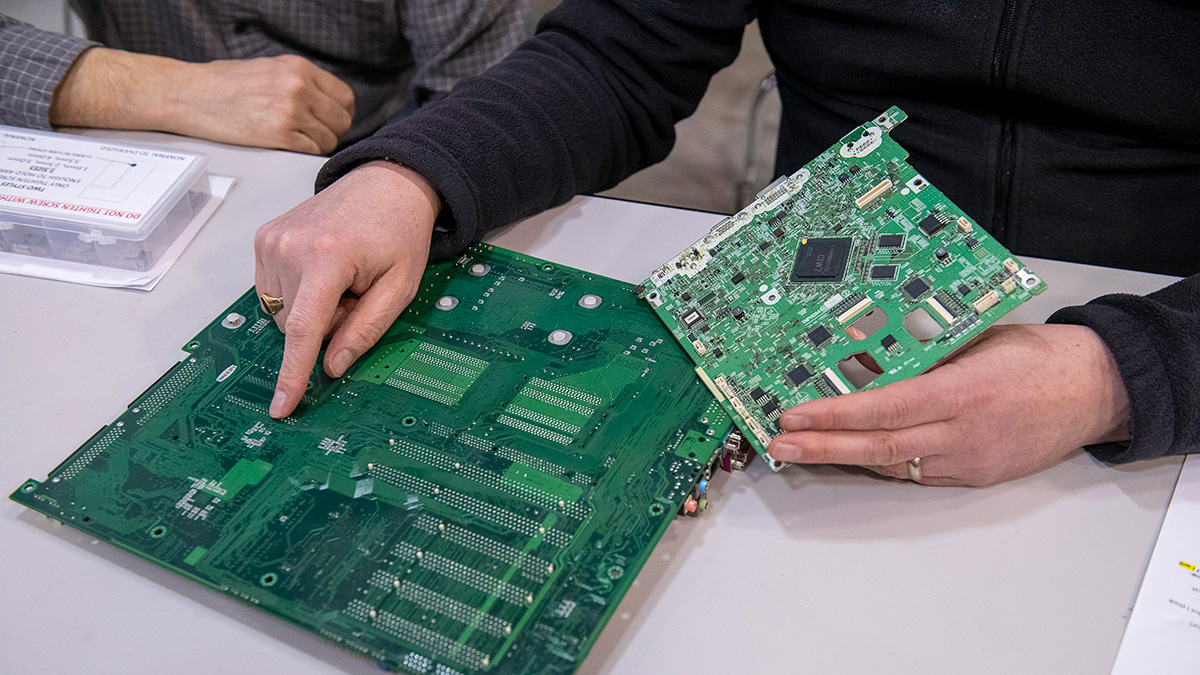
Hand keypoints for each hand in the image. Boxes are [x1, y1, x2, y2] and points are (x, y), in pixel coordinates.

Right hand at [52, 48, 353, 153]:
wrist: (189, 94)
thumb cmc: (224, 83)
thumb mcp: (270, 69)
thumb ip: (301, 83)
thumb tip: (327, 105)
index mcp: (299, 68)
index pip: (345, 97)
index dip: (340, 114)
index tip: (330, 122)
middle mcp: (299, 87)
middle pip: (341, 121)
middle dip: (333, 132)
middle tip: (315, 137)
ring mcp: (290, 111)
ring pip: (328, 139)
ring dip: (318, 145)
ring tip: (297, 141)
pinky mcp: (278, 134)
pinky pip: (310, 151)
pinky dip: (305, 153)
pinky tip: (288, 148)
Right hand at [253, 161, 439, 417]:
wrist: (385, 183)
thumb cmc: (399, 232)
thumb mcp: (400, 286)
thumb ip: (367, 329)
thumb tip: (333, 366)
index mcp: (326, 257)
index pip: (304, 330)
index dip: (293, 374)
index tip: (281, 407)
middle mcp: (288, 247)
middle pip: (297, 326)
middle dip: (327, 324)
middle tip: (358, 294)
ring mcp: (270, 241)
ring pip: (283, 313)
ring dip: (313, 309)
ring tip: (342, 277)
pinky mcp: (263, 240)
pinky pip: (274, 292)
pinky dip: (299, 293)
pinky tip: (324, 270)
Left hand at [767, 323, 1131, 485]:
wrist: (1097, 389)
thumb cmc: (1039, 356)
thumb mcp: (976, 340)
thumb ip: (922, 353)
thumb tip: (864, 354)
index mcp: (964, 391)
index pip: (886, 409)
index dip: (835, 416)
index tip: (796, 416)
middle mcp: (965, 433)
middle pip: (880, 447)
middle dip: (823, 448)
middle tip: (781, 446)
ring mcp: (971, 460)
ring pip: (895, 464)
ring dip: (845, 457)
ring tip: (804, 449)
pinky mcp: (977, 475)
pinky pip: (918, 472)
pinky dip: (883, 461)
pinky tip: (855, 452)